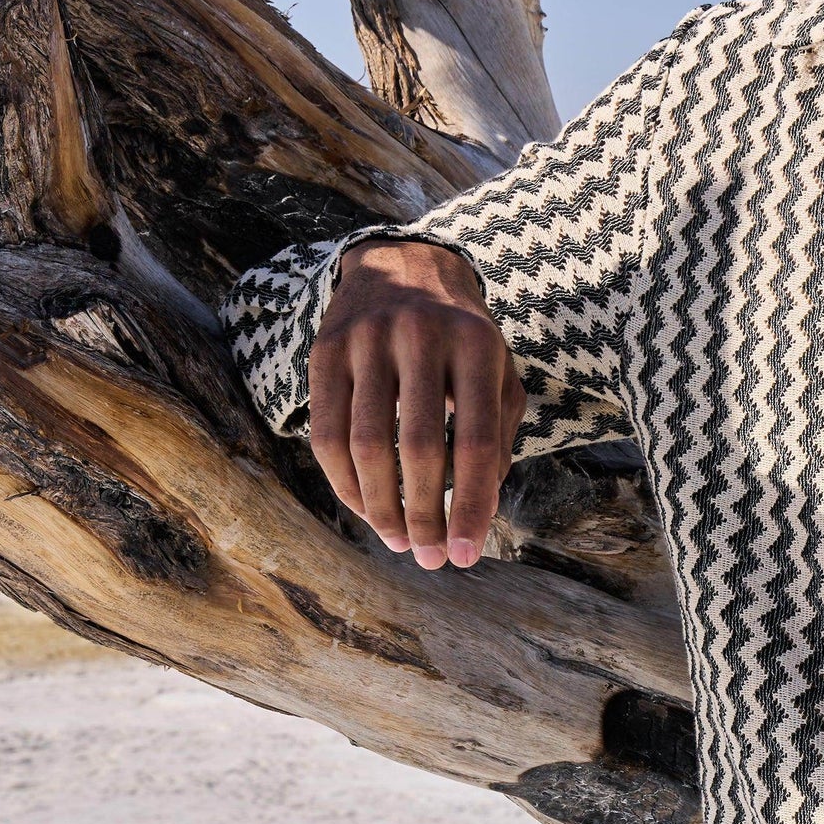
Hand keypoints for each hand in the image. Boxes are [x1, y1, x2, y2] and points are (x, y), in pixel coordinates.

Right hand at [307, 238, 525, 568]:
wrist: (403, 265)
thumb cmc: (463, 337)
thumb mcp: (498, 372)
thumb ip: (498, 435)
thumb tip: (478, 510)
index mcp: (476, 344)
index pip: (475, 441)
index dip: (472, 505)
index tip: (466, 555)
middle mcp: (420, 336)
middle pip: (417, 448)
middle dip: (424, 515)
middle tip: (428, 558)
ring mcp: (366, 340)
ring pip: (365, 445)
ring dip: (380, 507)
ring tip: (398, 540)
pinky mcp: (325, 350)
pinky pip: (325, 432)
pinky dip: (344, 482)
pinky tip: (364, 508)